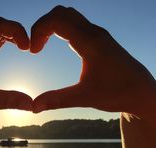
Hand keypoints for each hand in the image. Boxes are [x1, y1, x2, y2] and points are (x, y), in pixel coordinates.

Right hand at [31, 6, 155, 120]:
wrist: (142, 92)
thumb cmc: (118, 93)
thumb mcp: (85, 98)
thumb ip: (57, 100)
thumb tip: (33, 107)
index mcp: (90, 42)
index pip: (57, 20)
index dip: (38, 30)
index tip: (32, 52)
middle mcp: (94, 33)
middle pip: (60, 12)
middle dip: (41, 26)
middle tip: (34, 48)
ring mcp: (97, 34)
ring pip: (67, 15)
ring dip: (50, 26)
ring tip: (41, 46)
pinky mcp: (98, 38)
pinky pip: (74, 23)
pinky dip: (58, 28)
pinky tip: (54, 44)